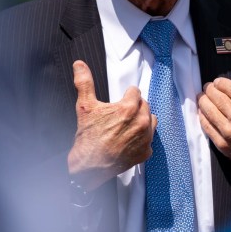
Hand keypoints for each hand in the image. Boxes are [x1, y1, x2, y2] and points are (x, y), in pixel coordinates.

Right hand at [67, 60, 156, 190]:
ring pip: (151, 121)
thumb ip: (84, 82)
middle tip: (119, 115)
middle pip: (144, 105)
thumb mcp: (84, 106)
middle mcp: (141, 122)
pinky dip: (141, 139)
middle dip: (134, 107)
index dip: (126, 95)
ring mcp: (145, 139)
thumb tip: (79, 65)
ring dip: (141, 121)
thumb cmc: (87, 138)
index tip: (119, 102)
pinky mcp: (145, 152)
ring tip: (126, 126)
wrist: (88, 166)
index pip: (136, 92)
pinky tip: (128, 140)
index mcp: (129, 108)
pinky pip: (149, 140)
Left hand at [197, 68, 230, 200]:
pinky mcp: (223, 145)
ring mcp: (230, 132)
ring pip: (208, 109)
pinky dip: (202, 117)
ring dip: (202, 101)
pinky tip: (203, 112)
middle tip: (208, 88)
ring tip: (202, 97)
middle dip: (209, 90)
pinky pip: (206, 126)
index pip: (229, 87)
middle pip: (216, 96)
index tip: (217, 82)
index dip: (220, 82)